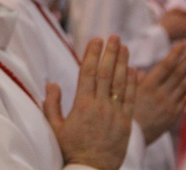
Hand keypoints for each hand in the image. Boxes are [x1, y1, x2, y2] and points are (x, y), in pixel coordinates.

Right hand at [44, 35, 135, 169]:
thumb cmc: (71, 150)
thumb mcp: (55, 128)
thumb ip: (51, 105)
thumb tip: (52, 84)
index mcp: (82, 105)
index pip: (87, 72)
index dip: (92, 54)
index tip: (95, 39)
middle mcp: (100, 106)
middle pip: (105, 73)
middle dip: (109, 52)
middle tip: (113, 36)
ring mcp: (115, 114)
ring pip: (120, 83)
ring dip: (123, 63)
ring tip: (124, 47)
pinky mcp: (126, 123)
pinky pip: (130, 99)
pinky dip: (132, 83)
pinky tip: (134, 70)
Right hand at [132, 43, 185, 143]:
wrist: (132, 136)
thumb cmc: (125, 112)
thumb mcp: (126, 93)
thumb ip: (134, 79)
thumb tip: (136, 68)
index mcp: (148, 86)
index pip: (166, 66)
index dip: (175, 54)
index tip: (183, 44)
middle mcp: (161, 95)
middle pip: (178, 74)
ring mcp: (169, 105)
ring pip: (184, 85)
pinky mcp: (174, 114)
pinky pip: (185, 99)